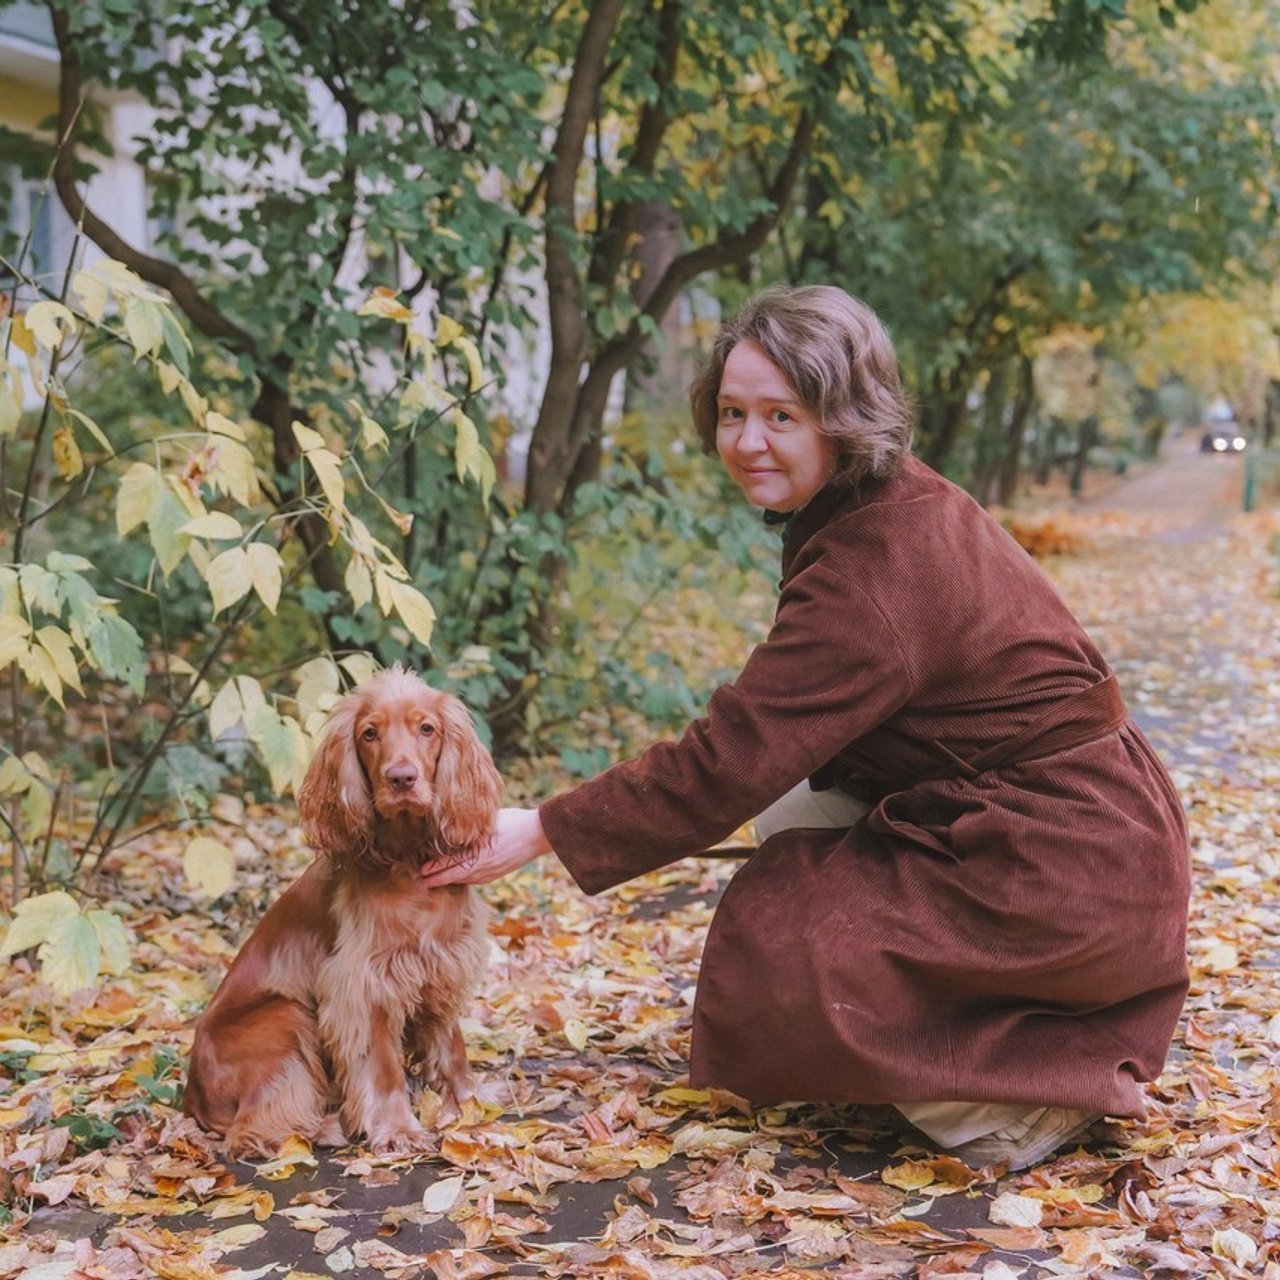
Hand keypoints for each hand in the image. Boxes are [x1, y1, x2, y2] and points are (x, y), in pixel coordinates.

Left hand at [419, 806, 551, 887]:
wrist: (537, 834)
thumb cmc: (513, 821)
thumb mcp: (488, 821)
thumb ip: (470, 828)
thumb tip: (453, 830)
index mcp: (476, 853)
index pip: (448, 863)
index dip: (433, 868)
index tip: (420, 872)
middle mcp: (481, 866)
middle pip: (452, 876)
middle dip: (436, 881)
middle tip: (421, 885)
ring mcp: (490, 873)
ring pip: (464, 879)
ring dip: (449, 880)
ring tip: (436, 882)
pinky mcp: (497, 874)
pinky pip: (476, 879)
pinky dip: (464, 878)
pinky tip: (460, 877)